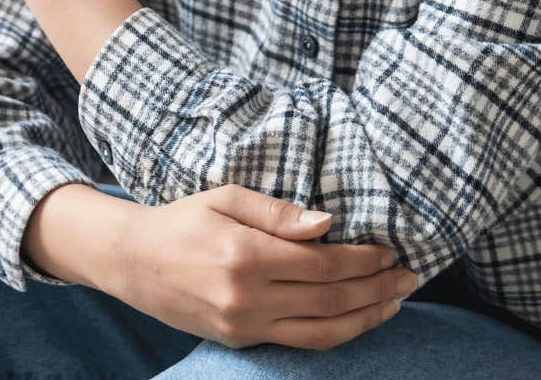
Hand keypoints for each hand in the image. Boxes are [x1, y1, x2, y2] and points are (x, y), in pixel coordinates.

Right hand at [107, 185, 412, 350]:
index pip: (324, 262)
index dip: (364, 260)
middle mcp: (248, 296)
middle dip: (377, 288)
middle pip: (332, 298)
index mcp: (246, 254)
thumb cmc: (182, 220)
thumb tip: (328, 224)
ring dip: (366, 318)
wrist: (132, 260)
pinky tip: (354, 318)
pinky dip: (335, 333)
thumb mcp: (225, 197)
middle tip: (408, 277)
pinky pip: (299, 342)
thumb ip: (277, 212)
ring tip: (393, 303)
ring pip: (323, 331)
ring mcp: (244, 324)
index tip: (389, 251)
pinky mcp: (240, 340)